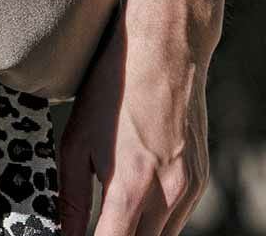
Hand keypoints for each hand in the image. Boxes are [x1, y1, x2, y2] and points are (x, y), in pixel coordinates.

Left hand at [56, 2, 210, 235]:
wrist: (166, 48)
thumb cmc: (115, 86)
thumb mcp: (77, 138)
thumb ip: (72, 197)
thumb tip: (65, 233)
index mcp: (131, 186)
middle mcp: (166, 195)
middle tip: (97, 223)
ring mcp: (189, 189)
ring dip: (137, 233)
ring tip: (113, 214)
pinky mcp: (200, 180)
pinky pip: (177, 220)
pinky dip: (156, 220)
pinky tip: (137, 196)